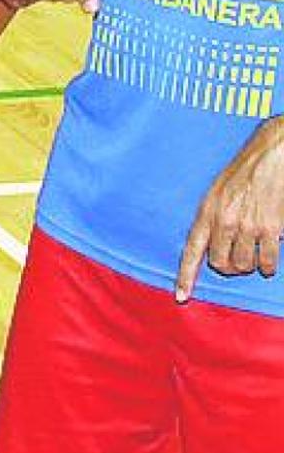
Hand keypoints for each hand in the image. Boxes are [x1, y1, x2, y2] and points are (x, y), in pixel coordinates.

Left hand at [175, 117, 283, 300]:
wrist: (271, 156)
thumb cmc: (243, 173)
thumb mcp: (217, 193)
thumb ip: (212, 219)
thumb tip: (210, 246)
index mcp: (207, 211)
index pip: (191, 250)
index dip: (186, 275)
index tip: (181, 296)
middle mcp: (225, 221)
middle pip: (220, 264)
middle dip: (228, 268)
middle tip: (236, 261)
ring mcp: (248, 226)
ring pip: (244, 265)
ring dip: (250, 267)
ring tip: (254, 256)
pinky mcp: (271, 229)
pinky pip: (267, 262)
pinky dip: (268, 266)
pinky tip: (269, 262)